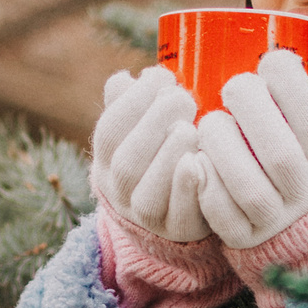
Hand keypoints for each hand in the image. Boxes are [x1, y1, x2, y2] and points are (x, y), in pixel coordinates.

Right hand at [91, 67, 211, 243]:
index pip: (109, 131)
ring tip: (190, 129)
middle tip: (183, 99)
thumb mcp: (141, 128)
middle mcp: (120, 191)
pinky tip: (199, 162)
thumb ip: (131, 103)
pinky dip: (186, 188)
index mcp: (108, 160)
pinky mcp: (178, 231)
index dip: (133, 101)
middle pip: (126, 162)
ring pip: (147, 194)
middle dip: (153, 124)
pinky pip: (179, 216)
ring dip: (168, 157)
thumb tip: (127, 79)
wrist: (174, 211)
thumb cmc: (160, 153)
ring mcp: (147, 216)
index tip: (161, 76)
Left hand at [196, 49, 307, 250]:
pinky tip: (197, 160)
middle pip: (279, 152)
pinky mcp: (247, 240)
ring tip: (211, 122)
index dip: (291, 85)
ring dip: (222, 145)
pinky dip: (206, 185)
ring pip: (246, 185)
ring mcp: (278, 222)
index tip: (273, 61)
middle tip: (235, 86)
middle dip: (251, 108)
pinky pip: (222, 215)